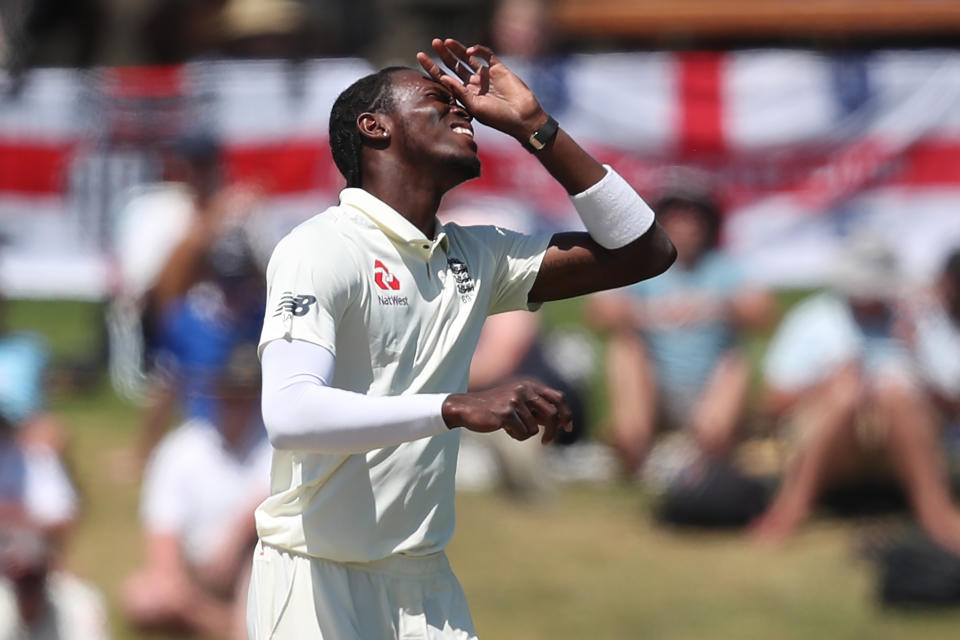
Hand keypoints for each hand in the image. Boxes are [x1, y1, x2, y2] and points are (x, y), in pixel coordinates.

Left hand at [417, 38, 546, 143]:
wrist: (522, 117)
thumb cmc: (498, 118)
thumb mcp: (475, 107)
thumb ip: (460, 92)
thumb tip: (444, 78)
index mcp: (465, 95)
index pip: (445, 79)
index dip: (432, 68)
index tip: (421, 57)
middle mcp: (474, 84)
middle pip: (454, 65)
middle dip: (444, 54)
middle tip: (434, 43)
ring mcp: (486, 75)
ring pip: (468, 58)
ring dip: (457, 49)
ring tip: (446, 42)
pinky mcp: (498, 68)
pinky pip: (486, 55)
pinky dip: (478, 50)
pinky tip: (469, 51)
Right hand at [442, 378, 572, 443]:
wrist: (467, 408)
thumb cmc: (495, 408)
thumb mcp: (518, 404)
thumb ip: (537, 409)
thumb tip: (561, 421)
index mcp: (530, 385)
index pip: (558, 397)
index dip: (566, 414)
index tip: (568, 428)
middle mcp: (524, 389)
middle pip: (552, 414)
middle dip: (552, 431)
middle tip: (546, 442)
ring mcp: (515, 400)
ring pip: (534, 428)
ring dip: (524, 434)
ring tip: (511, 429)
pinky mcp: (506, 412)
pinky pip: (523, 433)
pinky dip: (516, 436)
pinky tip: (505, 430)